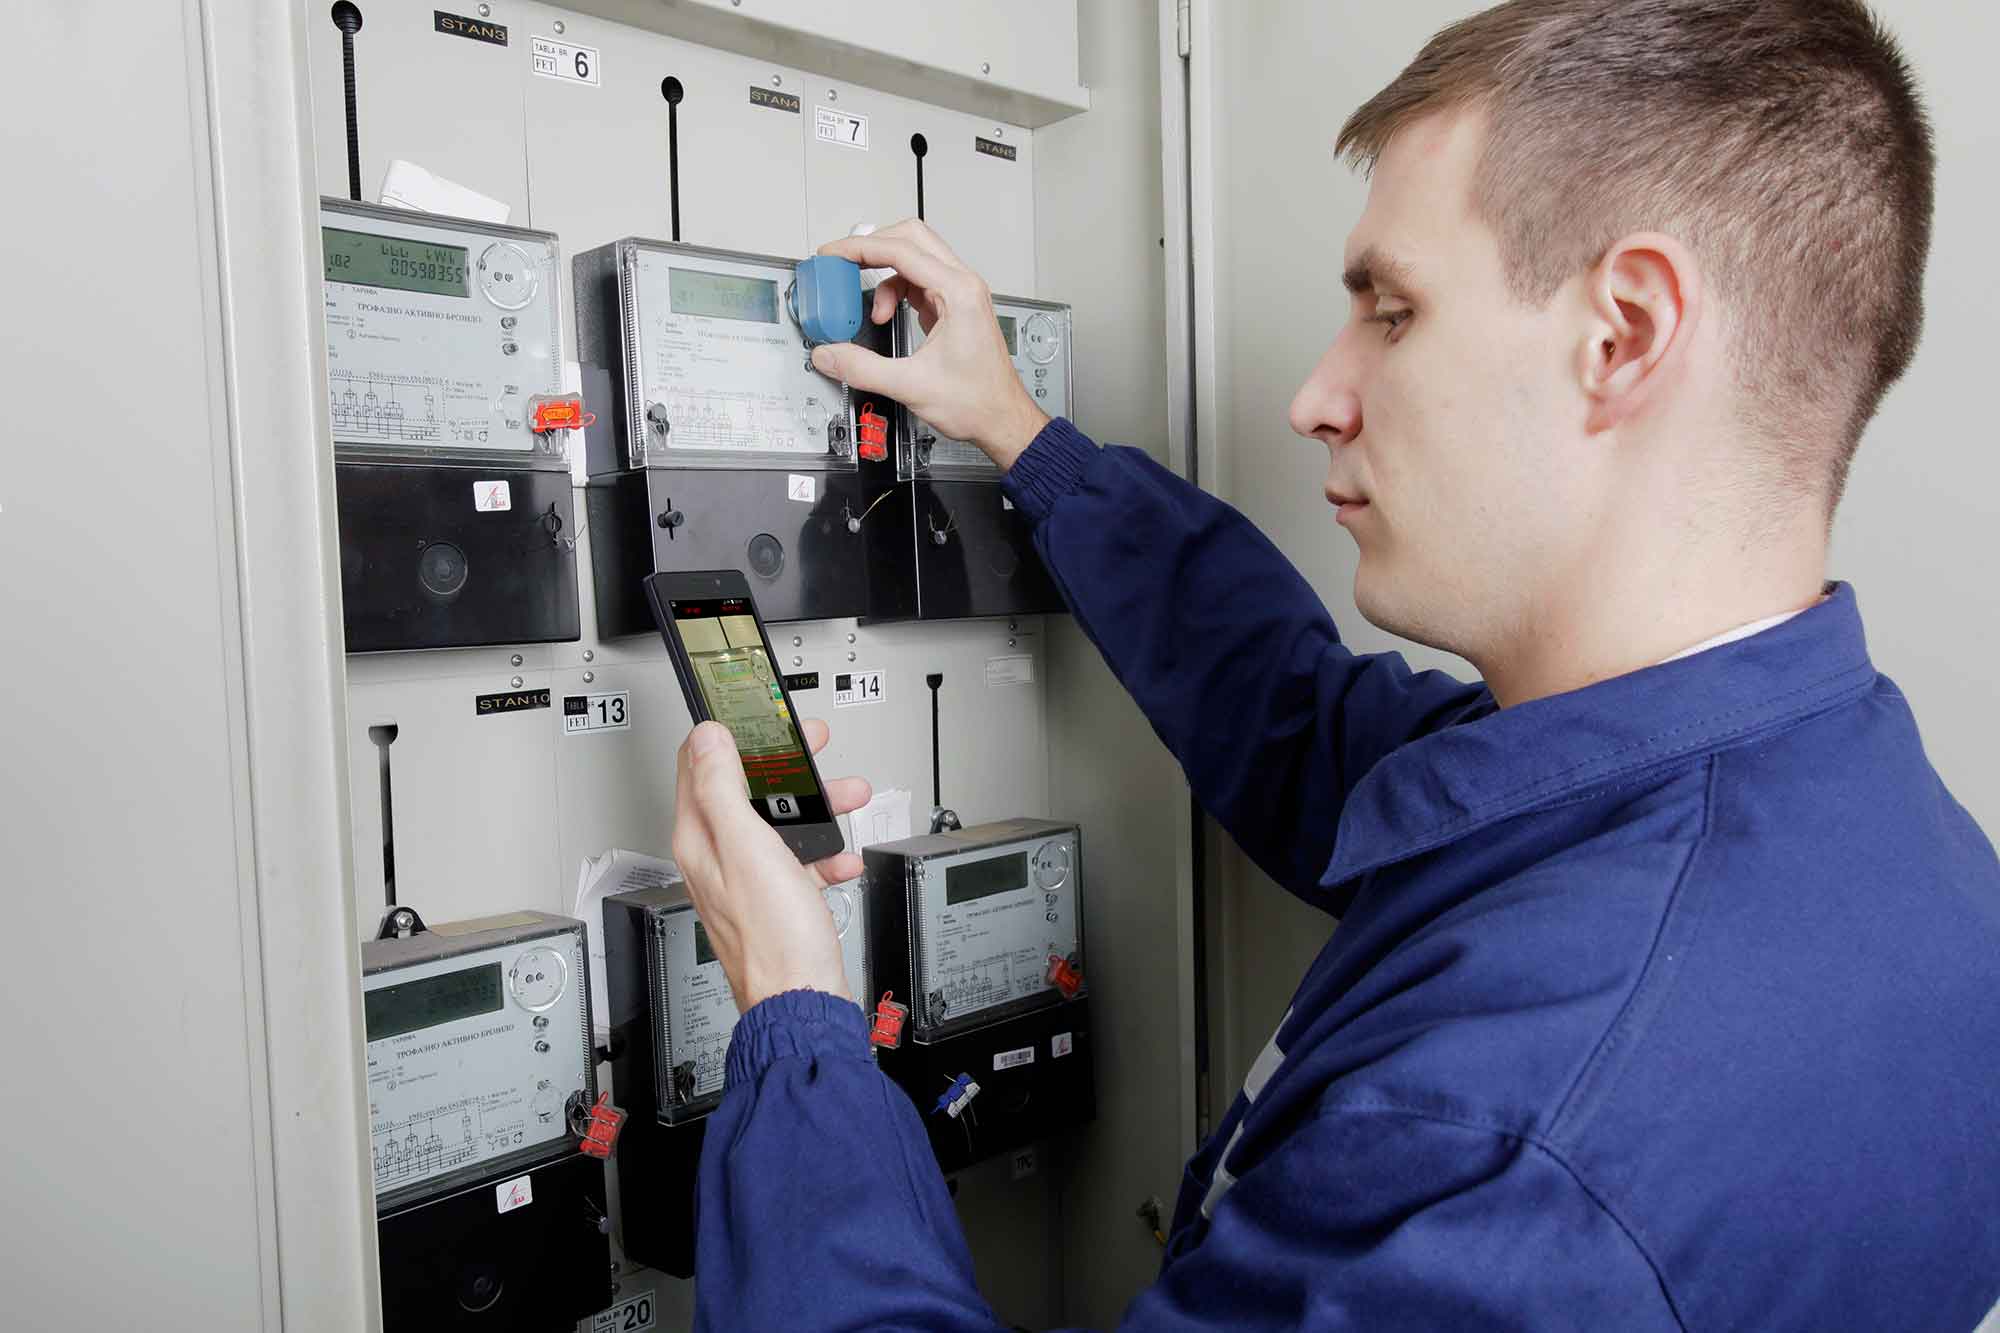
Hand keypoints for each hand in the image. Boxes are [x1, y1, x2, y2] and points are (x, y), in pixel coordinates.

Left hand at [671, 718, 873, 1011]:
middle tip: (812, 745)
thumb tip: (705, 738)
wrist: (803, 1001)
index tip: (760, 717)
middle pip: (746, 789)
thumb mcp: (748, 847)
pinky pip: (799, 861)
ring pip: (777, 823)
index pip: (697, 765)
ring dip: (814, 806)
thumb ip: (722, 788)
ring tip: (846, 797)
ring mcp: (746, 879)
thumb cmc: (774, 938)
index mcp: (700, 838)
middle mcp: (717, 857)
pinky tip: (842, 857)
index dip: (730, 734)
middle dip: (785, 765)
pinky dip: (824, 852)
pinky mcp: (775, 899)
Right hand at [808, 219, 1048, 468]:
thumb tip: (829, 355)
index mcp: (959, 293)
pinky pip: (919, 282)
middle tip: (844, 263)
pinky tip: (886, 316)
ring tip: (871, 309)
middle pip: (912, 238)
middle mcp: (963, 286)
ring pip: (915, 258)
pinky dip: (896, 291)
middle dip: (873, 247)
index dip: (860, 248)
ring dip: (884, 275)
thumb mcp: (910, 385)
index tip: (834, 254)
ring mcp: (960, 295)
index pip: (902, 250)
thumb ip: (862, 368)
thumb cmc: (979, 401)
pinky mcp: (954, 307)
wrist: (1002, 420)